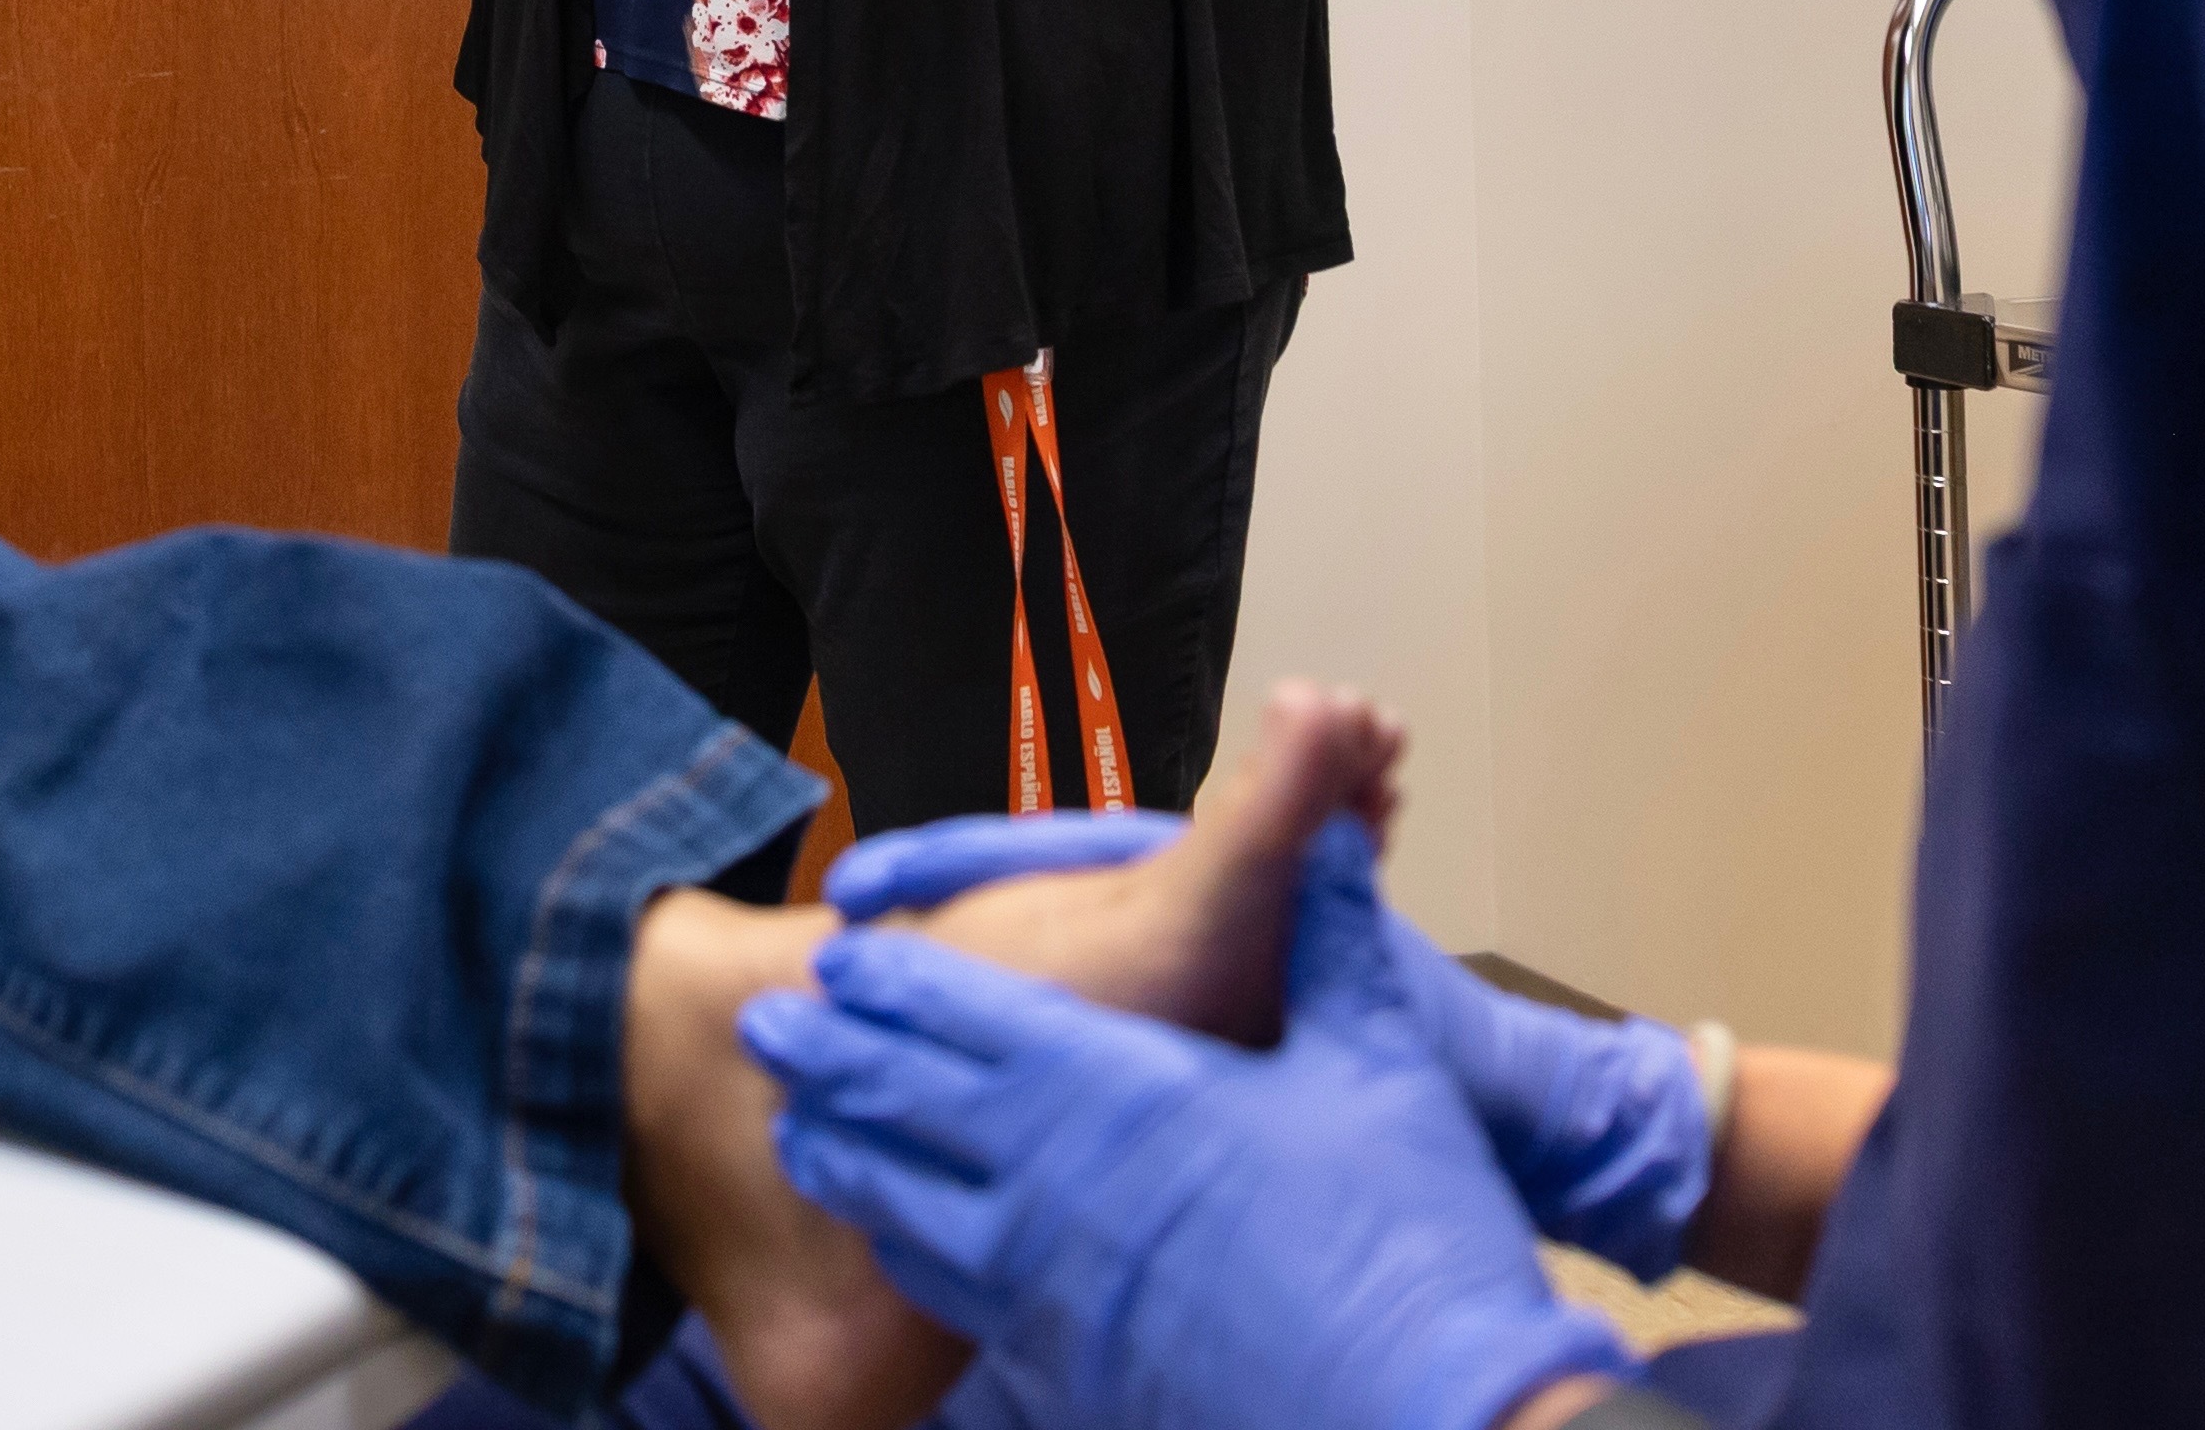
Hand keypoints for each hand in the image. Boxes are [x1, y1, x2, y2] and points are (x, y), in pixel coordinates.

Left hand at [743, 818, 1636, 1429]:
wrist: (1437, 1410)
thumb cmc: (1408, 1228)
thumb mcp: (1375, 1056)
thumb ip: (1330, 934)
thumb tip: (1327, 832)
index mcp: (1121, 1092)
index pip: (974, 1019)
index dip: (899, 983)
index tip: (838, 951)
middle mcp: (1062, 1186)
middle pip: (911, 1110)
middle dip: (835, 1062)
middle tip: (767, 1029)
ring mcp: (1057, 1288)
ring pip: (914, 1215)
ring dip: (852, 1163)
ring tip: (801, 1135)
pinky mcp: (1077, 1365)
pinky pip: (966, 1300)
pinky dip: (916, 1258)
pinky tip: (903, 1247)